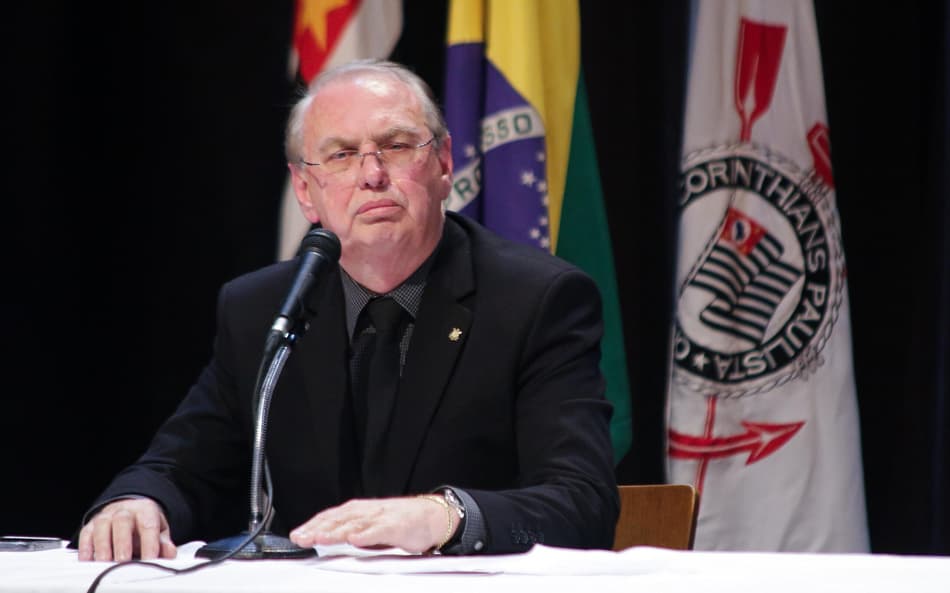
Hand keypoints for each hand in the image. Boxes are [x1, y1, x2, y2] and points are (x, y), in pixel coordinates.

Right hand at [77, 498, 175, 561]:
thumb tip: (170, 552)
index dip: (149, 543)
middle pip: (122, 521)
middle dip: (122, 542)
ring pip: (102, 526)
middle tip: (124, 561)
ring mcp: (106, 517)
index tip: (150, 559)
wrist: (129, 510)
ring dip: (103, 546)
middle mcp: (124, 511)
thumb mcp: (159, 530)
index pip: (148, 525)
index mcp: (145, 510)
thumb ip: (163, 542)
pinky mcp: (91, 526)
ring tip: (106, 562)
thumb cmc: (144, 524)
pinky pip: (86, 534)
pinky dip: (86, 548)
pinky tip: (89, 560)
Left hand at [289, 496, 457, 553]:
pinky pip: (379, 530)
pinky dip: (366, 534)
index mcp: (358, 511)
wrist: (431, 515)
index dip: (312, 525)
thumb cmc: (400, 521)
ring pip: (355, 524)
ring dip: (336, 531)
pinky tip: (355, 539)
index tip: (297, 535)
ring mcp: (381, 517)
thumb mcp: (369, 525)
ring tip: (320, 538)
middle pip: (338, 519)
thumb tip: (323, 539)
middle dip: (318, 529)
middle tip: (301, 538)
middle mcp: (367, 511)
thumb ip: (349, 531)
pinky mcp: (396, 526)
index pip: (330, 516)